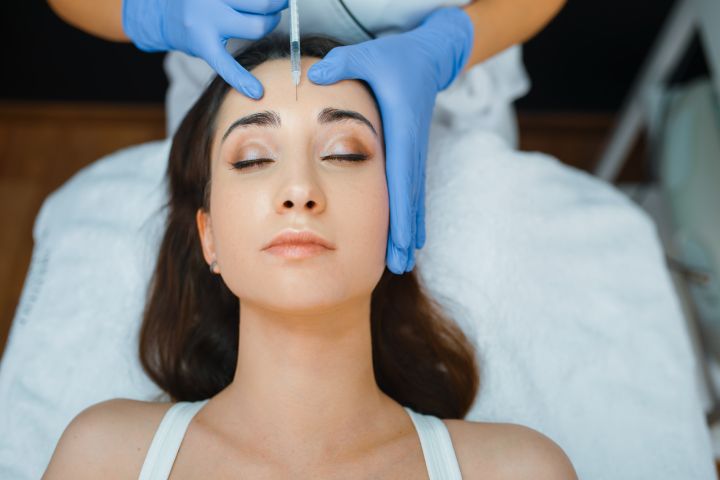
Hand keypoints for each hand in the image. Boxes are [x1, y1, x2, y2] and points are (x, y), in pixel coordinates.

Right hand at [122, 0, 287, 97]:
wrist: (160, 14)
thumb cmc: (198, 0)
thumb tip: (279, 1)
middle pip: (263, 4)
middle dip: (276, 8)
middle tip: (276, 8)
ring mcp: (206, 21)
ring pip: (256, 27)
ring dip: (268, 27)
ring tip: (262, 23)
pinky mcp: (202, 45)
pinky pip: (227, 65)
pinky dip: (242, 80)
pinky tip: (256, 92)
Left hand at [307, 7, 473, 273]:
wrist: (427, 57)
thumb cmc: (394, 58)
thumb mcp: (368, 56)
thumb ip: (343, 63)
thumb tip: (314, 72)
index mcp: (400, 130)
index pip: (400, 177)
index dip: (401, 211)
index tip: (401, 240)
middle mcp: (410, 148)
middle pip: (409, 198)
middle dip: (405, 233)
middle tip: (398, 265)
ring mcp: (413, 154)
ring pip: (413, 200)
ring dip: (409, 231)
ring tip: (402, 262)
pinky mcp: (411, 155)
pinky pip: (411, 192)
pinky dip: (411, 217)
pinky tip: (410, 239)